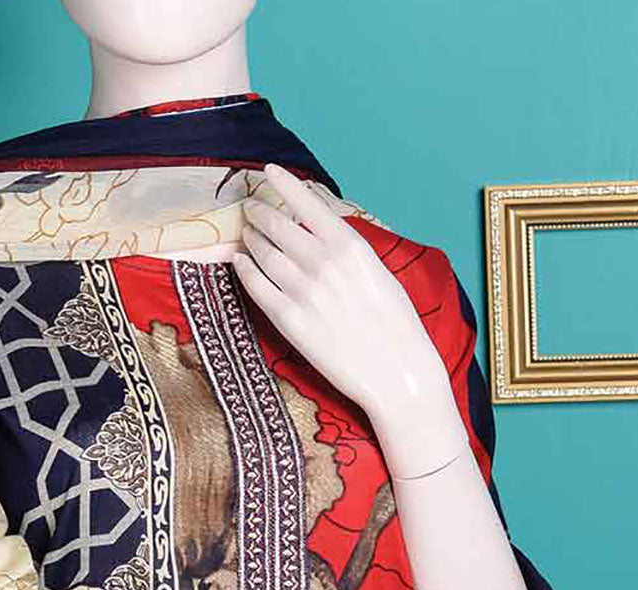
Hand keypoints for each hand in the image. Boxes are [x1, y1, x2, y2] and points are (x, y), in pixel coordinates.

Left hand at [232, 162, 468, 477]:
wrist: (396, 371)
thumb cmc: (395, 324)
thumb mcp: (377, 273)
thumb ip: (346, 251)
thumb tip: (320, 234)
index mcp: (350, 247)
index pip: (308, 204)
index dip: (283, 184)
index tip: (267, 170)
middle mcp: (322, 263)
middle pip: (278, 226)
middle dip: (260, 213)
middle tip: (250, 207)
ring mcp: (302, 291)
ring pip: (263, 254)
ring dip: (251, 239)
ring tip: (246, 233)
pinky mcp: (288, 320)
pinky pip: (256, 286)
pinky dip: (244, 270)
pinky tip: (240, 262)